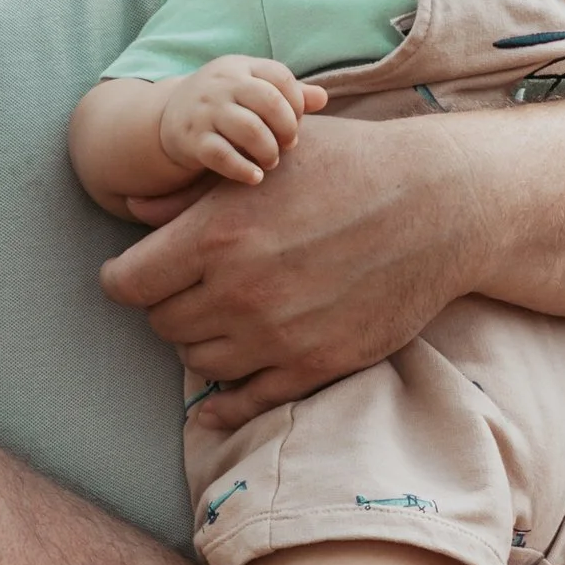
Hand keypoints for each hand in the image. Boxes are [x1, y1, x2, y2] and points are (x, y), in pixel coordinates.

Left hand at [99, 114, 475, 429]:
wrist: (439, 205)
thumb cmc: (351, 165)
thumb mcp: (268, 160)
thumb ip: (191, 190)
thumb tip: (133, 208)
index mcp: (217, 234)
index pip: (128, 282)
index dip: (125, 278)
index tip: (135, 275)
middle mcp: (240, 291)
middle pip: (162, 324)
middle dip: (166, 307)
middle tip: (187, 290)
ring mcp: (278, 335)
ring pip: (199, 363)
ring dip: (200, 344)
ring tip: (220, 319)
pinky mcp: (316, 365)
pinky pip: (247, 401)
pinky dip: (225, 404)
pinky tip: (216, 402)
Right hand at [156, 56, 327, 188]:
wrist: (169, 118)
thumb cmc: (223, 103)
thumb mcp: (250, 89)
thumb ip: (287, 93)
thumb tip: (323, 98)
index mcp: (240, 67)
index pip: (279, 77)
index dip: (296, 101)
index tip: (296, 120)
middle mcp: (222, 85)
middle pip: (269, 102)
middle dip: (287, 128)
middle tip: (288, 144)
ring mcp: (206, 112)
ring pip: (250, 130)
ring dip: (269, 151)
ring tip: (271, 161)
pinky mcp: (193, 140)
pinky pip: (223, 156)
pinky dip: (244, 170)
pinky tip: (255, 177)